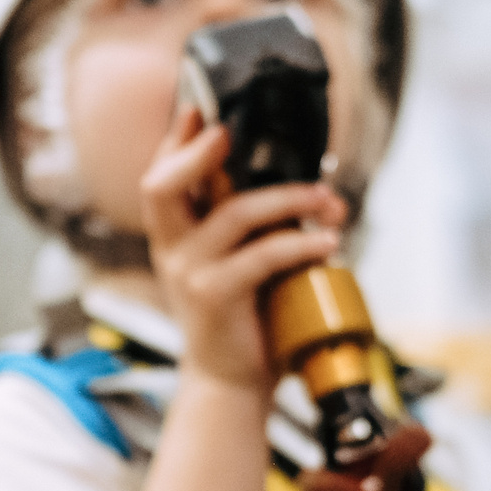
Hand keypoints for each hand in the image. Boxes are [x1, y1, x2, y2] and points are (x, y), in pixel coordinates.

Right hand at [140, 105, 344, 392]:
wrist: (230, 383)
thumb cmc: (241, 316)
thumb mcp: (235, 260)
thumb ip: (243, 222)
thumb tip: (289, 178)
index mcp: (172, 234)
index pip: (160, 175)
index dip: (175, 139)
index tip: (197, 106)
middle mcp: (171, 249)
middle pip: (161, 185)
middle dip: (195, 152)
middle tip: (228, 132)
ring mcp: (188, 273)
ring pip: (233, 214)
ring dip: (290, 198)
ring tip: (329, 199)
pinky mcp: (215, 297)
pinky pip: (262, 256)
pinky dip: (302, 244)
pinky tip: (329, 243)